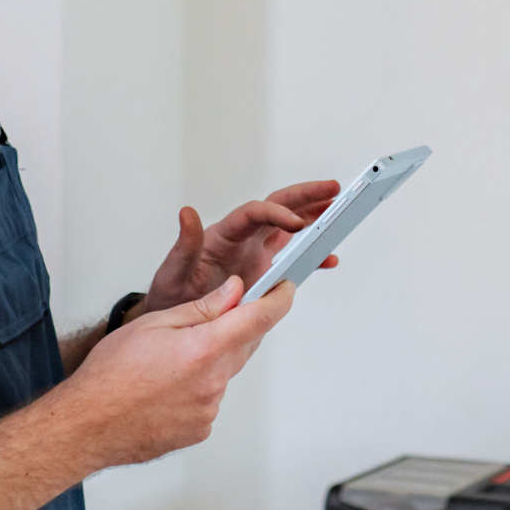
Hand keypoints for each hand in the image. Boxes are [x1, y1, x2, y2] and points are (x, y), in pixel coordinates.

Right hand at [65, 274, 294, 466]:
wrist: (87, 425)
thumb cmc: (110, 375)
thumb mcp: (154, 324)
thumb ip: (201, 308)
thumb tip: (234, 291)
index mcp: (204, 348)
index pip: (260, 318)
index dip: (278, 299)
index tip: (284, 288)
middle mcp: (213, 381)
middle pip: (244, 345)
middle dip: (235, 329)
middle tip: (207, 323)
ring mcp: (209, 408)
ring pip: (224, 373)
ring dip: (210, 361)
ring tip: (168, 364)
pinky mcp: (201, 429)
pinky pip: (210, 399)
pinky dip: (198, 388)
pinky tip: (166, 388)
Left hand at [138, 181, 342, 316]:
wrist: (175, 320)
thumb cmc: (171, 295)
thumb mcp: (173, 273)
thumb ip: (184, 246)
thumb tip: (186, 214)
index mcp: (224, 234)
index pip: (255, 213)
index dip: (278, 214)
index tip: (298, 224)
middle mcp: (243, 237)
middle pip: (279, 206)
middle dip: (307, 196)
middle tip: (333, 190)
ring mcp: (256, 251)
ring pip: (290, 225)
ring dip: (314, 215)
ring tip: (338, 211)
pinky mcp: (264, 268)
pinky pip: (292, 254)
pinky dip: (311, 254)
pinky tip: (327, 258)